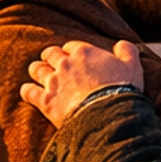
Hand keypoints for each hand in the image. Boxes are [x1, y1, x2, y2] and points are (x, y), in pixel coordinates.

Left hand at [20, 39, 140, 127]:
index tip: (75, 59)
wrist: (109, 116)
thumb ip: (127, 51)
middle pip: (50, 54)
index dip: (72, 52)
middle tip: (54, 65)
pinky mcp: (45, 101)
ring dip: (38, 72)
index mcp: (84, 52)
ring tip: (41, 77)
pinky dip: (27, 92)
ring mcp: (53, 82)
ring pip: (36, 69)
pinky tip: (29, 93)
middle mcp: (65, 63)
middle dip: (51, 58)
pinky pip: (28, 92)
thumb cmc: (122, 90)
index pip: (71, 46)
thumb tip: (121, 44)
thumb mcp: (133, 66)